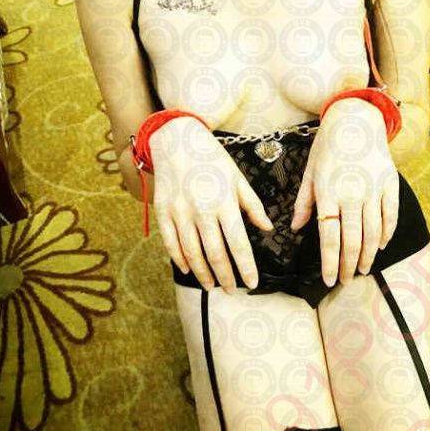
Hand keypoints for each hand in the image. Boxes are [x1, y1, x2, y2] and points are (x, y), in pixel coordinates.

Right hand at [149, 117, 271, 292]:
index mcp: (224, 202)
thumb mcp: (237, 177)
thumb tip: (267, 228)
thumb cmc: (211, 158)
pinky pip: (171, 243)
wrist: (176, 139)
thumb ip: (252, 205)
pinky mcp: (163, 212)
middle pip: (215, 253)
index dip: (246, 267)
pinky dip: (180, 260)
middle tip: (232, 291)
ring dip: (203, 274)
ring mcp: (179, 212)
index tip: (252, 282)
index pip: (238, 244)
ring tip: (212, 286)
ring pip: (192, 253)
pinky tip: (189, 269)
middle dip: (225, 277)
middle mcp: (201, 210)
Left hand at [290, 98, 398, 286]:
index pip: (329, 238)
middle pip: (352, 241)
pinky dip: (386, 235)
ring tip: (363, 269)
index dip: (330, 263)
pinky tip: (380, 246)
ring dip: (368, 255)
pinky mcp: (390, 184)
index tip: (329, 280)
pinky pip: (390, 216)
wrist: (355, 119)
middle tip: (346, 281)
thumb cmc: (328, 148)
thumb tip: (295, 229)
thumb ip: (304, 203)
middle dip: (349, 266)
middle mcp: (351, 194)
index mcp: (328, 193)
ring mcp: (373, 190)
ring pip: (373, 233)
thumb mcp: (310, 173)